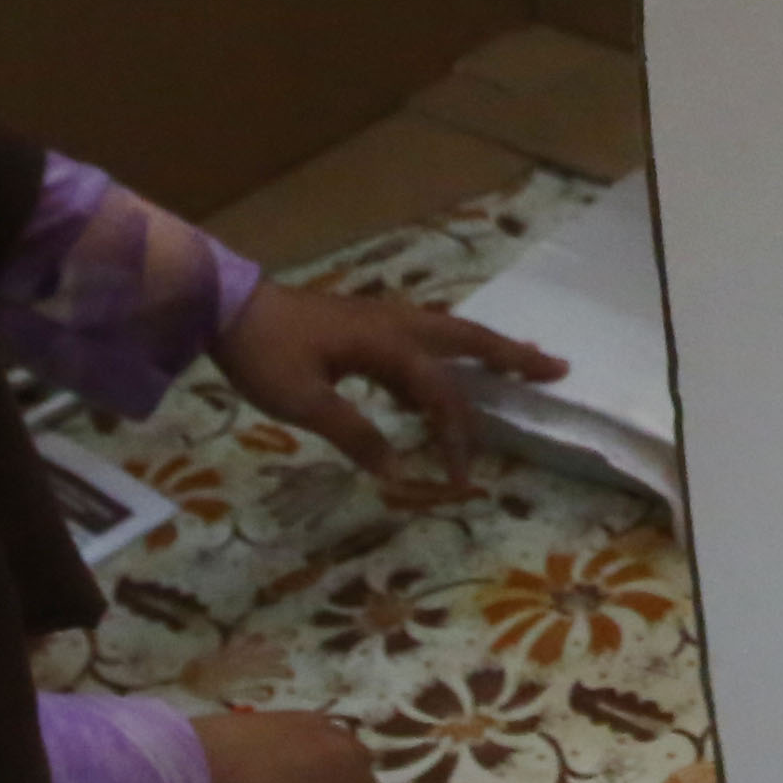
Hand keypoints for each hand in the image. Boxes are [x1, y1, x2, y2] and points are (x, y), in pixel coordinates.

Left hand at [213, 280, 562, 488]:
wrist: (226, 307)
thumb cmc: (264, 354)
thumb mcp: (304, 402)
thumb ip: (355, 433)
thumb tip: (397, 470)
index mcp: (386, 344)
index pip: (440, 393)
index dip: (458, 434)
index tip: (460, 475)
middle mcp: (394, 324)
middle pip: (468, 339)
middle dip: (512, 355)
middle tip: (556, 368)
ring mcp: (380, 320)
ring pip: (447, 334)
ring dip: (485, 349)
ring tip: (520, 363)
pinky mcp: (364, 325)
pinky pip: (421, 341)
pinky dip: (447, 356)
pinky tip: (445, 374)